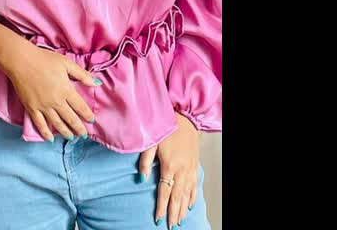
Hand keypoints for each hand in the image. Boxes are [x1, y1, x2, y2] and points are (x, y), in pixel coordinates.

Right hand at [1, 44, 100, 140]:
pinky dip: (45, 132)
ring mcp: (43, 106)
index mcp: (66, 90)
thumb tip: (97, 83)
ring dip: (65, 132)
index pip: (80, 107)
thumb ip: (82, 75)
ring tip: (71, 138)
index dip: (87, 115)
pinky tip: (50, 138)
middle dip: (79, 128)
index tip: (91, 121)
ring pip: (57, 124)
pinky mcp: (31, 108)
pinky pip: (40, 124)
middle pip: (70, 118)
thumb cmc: (44, 59)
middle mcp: (56, 101)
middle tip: (84, 135)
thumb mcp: (66, 63)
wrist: (21, 61)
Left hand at [138, 112, 199, 227]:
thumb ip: (145, 161)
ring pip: (187, 194)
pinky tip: (190, 205)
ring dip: (183, 209)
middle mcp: (182, 170)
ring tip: (179, 221)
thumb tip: (141, 178)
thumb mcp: (151, 141)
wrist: (185, 117)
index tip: (158, 219)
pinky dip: (193, 197)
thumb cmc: (166, 126)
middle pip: (178, 197)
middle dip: (174, 213)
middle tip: (171, 226)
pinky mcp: (195, 166)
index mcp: (170, 165)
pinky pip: (195, 186)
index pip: (164, 191)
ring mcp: (190, 169)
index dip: (161, 207)